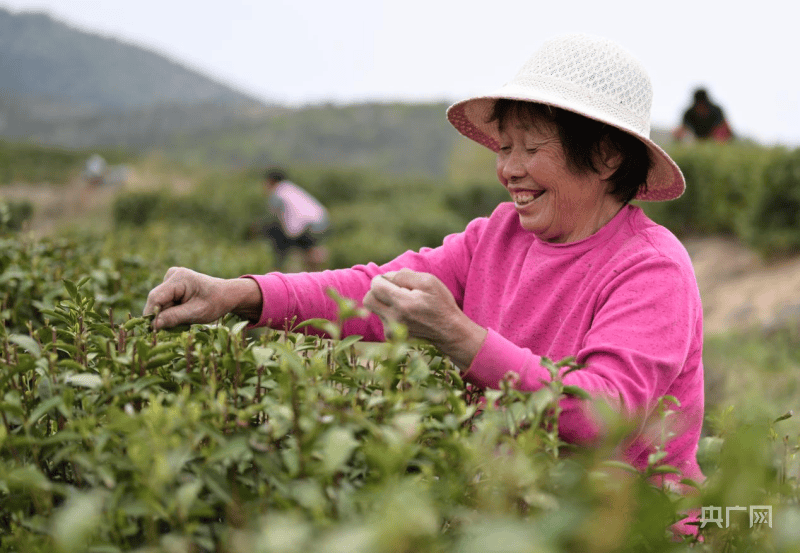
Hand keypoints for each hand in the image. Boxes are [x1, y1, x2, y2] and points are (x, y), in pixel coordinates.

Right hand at [143, 267, 261, 329]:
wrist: (227, 295)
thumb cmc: (215, 303)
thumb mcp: (197, 313)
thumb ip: (174, 317)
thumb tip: (153, 325)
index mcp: (179, 278)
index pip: (155, 298)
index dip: (152, 315)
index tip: (154, 332)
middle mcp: (172, 275)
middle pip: (157, 301)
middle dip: (163, 316)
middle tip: (179, 327)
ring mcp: (171, 279)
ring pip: (160, 303)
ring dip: (168, 315)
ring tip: (185, 319)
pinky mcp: (171, 285)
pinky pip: (164, 302)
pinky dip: (171, 311)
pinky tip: (184, 313)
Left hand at [363, 269, 486, 368]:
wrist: (449, 331)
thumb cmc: (440, 303)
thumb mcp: (429, 281)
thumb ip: (404, 275)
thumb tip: (387, 276)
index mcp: (403, 303)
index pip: (376, 286)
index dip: (382, 279)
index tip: (393, 281)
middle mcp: (394, 319)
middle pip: (368, 299)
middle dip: (377, 291)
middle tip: (392, 290)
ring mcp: (391, 330)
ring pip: (374, 309)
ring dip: (384, 302)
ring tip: (403, 303)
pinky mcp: (391, 337)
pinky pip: (381, 319)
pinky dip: (389, 313)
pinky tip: (405, 314)